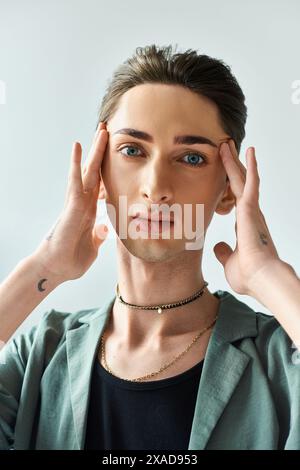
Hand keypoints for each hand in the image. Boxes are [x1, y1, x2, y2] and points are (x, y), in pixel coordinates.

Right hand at [33, 121, 108, 281]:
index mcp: (90, 211)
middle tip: (108, 131)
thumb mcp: (92, 246)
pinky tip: (78, 146)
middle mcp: (83, 202)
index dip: (107, 169)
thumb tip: (105, 228)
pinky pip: (75, 182)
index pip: (101, 185)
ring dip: (94, 151)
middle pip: (95, 172)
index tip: (115, 155)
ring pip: (87, 171)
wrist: (56, 270)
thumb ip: (99, 236)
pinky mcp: (72, 206)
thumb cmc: (71, 260)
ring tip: (101, 130)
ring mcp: (77, 202)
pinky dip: (77, 164)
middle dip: (102, 152)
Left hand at [213, 139, 281, 295]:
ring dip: (235, 161)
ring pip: (242, 179)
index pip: (235, 199)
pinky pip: (251, 183)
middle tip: (224, 148)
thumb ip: (224, 252)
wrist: (261, 280)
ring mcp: (252, 210)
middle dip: (231, 166)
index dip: (230, 185)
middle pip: (238, 184)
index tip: (224, 173)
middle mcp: (250, 214)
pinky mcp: (252, 209)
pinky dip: (250, 167)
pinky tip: (248, 151)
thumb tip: (218, 247)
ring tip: (228, 144)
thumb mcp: (230, 261)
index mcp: (245, 225)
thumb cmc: (249, 275)